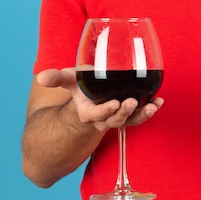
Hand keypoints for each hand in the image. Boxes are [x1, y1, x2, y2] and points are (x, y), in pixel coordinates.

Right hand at [37, 68, 163, 131]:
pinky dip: (150, 109)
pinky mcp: (129, 115)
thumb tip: (41, 78)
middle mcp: (104, 119)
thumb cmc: (80, 90)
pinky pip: (140, 116)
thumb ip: (56, 79)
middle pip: (115, 119)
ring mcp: (117, 118)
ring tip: (153, 105)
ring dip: (142, 114)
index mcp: (88, 112)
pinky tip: (160, 101)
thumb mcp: (68, 81)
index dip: (105, 111)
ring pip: (130, 121)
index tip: (115, 104)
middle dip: (125, 112)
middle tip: (131, 102)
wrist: (89, 102)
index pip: (95, 115)